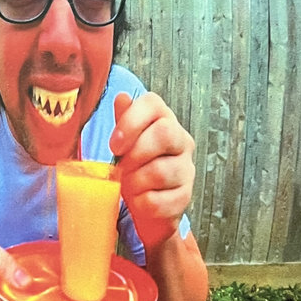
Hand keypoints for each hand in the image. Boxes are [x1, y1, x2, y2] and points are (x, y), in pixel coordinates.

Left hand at [109, 91, 194, 249]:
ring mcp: (187, 168)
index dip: (130, 122)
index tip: (114, 144)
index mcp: (164, 119)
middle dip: (135, 154)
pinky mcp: (185, 196)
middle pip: (165, 133)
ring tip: (127, 185)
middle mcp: (181, 140)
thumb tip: (122, 98)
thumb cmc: (135, 164)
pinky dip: (141, 203)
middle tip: (121, 168)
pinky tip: (138, 200)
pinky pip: (159, 201)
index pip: (153, 104)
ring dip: (134, 182)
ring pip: (160, 171)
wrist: (147, 201)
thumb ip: (123, 119)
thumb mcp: (125, 140)